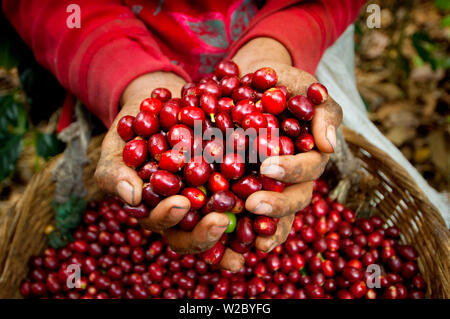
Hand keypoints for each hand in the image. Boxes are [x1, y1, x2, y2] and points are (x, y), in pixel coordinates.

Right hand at [94, 72, 243, 271]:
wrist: (160, 106)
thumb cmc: (132, 131)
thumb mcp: (117, 148)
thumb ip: (116, 174)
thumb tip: (132, 198)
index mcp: (157, 211)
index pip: (163, 225)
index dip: (170, 219)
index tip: (180, 203)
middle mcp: (187, 212)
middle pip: (197, 234)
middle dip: (207, 233)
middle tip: (222, 219)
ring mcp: (211, 198)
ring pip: (226, 220)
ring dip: (243, 228)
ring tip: (257, 223)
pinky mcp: (233, 180)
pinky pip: (248, 191)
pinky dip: (261, 195)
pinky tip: (274, 188)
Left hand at [232, 37, 342, 251]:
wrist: (254, 85)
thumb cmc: (285, 86)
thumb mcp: (306, 89)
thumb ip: (323, 112)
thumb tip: (328, 145)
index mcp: (310, 156)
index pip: (308, 169)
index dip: (291, 170)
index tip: (268, 167)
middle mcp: (293, 177)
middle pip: (293, 199)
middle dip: (276, 205)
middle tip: (253, 204)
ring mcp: (271, 185)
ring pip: (275, 214)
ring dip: (263, 226)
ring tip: (246, 236)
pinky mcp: (247, 188)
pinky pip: (247, 212)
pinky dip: (240, 225)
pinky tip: (225, 233)